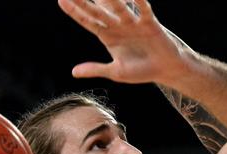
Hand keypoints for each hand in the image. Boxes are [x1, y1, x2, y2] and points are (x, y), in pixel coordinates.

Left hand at [58, 0, 189, 84]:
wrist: (165, 70)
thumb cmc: (141, 70)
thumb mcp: (115, 71)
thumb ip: (95, 69)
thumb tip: (73, 72)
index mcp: (108, 36)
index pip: (88, 21)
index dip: (75, 12)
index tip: (61, 0)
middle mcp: (118, 26)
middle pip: (98, 11)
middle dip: (85, 0)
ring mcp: (133, 23)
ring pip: (118, 7)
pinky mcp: (150, 23)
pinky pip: (143, 10)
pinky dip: (138, 2)